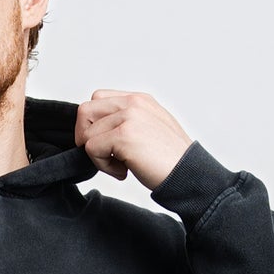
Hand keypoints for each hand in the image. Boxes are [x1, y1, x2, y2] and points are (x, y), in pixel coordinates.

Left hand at [75, 89, 192, 189]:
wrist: (189, 174)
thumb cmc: (171, 160)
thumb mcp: (151, 129)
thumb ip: (128, 122)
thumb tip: (99, 131)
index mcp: (139, 100)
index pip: (97, 99)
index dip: (94, 125)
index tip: (109, 145)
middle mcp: (133, 103)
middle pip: (85, 111)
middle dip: (86, 137)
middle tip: (106, 156)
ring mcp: (128, 117)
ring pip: (86, 133)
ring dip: (98, 156)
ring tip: (121, 165)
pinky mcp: (124, 135)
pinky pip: (91, 149)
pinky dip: (103, 166)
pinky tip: (124, 171)